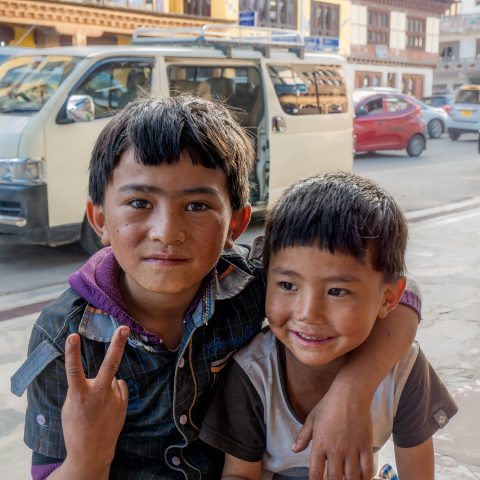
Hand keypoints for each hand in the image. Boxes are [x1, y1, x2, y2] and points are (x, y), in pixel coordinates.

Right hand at [60, 326, 129, 477]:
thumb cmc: (75, 427)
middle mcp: (99, 394)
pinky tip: (106, 407)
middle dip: (118, 344)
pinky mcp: (123, 402)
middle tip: (125, 328)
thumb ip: (81, 388)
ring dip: (103, 386)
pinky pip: (117, 388)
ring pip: (109, 379)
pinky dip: (112, 392)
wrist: (92, 453)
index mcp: (80, 395)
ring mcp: (114, 398)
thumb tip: (98, 375)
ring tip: (97, 406)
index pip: (74, 370)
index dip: (73, 352)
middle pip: (110, 364)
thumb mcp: (70, 407)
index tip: (72, 336)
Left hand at [293, 385, 373, 479]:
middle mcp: (335, 450)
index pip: (315, 472)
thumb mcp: (312, 419)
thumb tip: (294, 449)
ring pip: (352, 477)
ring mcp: (352, 449)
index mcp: (320, 444)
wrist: (350, 394)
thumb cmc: (329, 404)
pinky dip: (365, 478)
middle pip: (334, 479)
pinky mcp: (365, 446)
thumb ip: (303, 436)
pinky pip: (367, 469)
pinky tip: (362, 478)